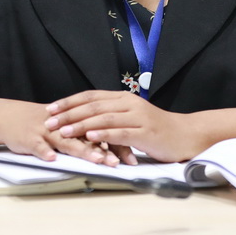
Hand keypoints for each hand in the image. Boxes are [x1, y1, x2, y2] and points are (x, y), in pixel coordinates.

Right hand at [0, 99, 120, 165]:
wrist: (10, 117)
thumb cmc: (41, 124)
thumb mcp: (65, 127)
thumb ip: (86, 137)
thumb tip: (112, 148)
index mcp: (75, 122)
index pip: (100, 132)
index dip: (116, 143)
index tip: (131, 157)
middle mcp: (64, 126)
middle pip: (87, 137)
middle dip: (105, 149)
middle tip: (119, 161)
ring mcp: (47, 131)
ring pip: (66, 140)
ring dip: (82, 150)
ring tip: (96, 158)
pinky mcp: (30, 138)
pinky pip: (38, 146)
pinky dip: (44, 151)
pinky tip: (51, 158)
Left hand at [44, 90, 204, 162]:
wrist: (186, 135)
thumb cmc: (156, 130)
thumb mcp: (132, 118)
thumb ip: (112, 116)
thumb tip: (85, 120)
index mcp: (123, 98)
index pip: (91, 96)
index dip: (69, 102)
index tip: (50, 109)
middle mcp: (129, 104)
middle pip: (94, 106)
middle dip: (69, 114)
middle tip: (49, 121)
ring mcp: (138, 117)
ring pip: (105, 118)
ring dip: (82, 124)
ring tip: (64, 130)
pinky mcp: (145, 132)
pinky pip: (121, 132)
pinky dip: (105, 135)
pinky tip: (91, 138)